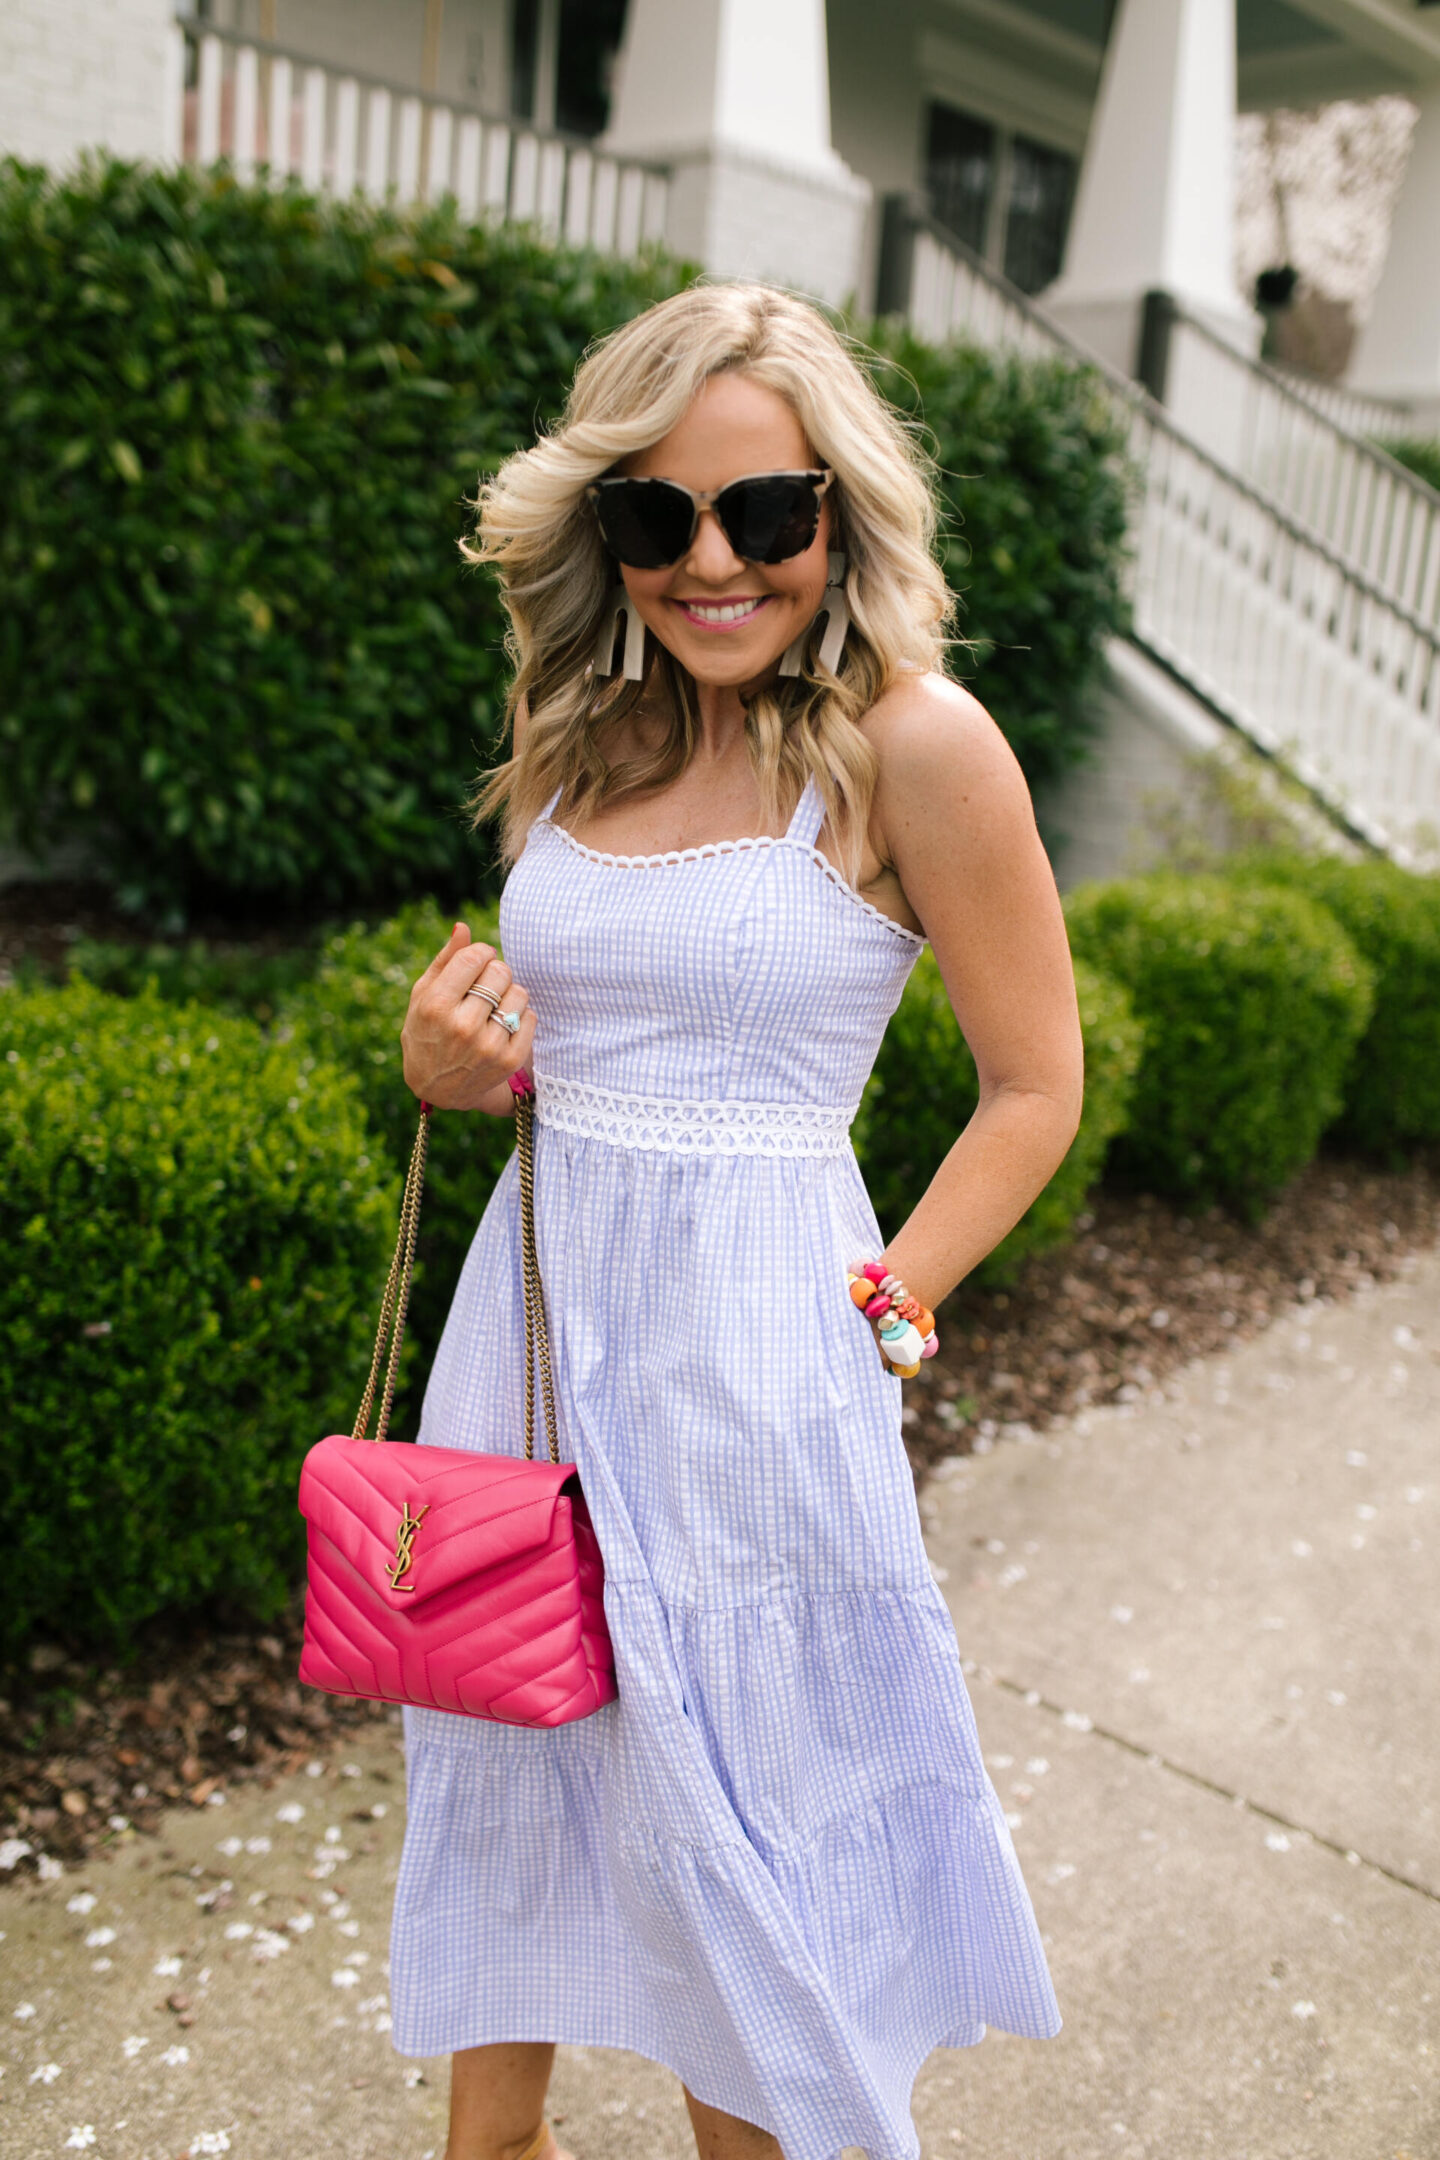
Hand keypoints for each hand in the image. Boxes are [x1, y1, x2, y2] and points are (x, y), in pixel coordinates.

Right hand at [400, 923, 537, 1110]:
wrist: (437, 1087)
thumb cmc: (427, 1031)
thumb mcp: (423, 995)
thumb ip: (445, 960)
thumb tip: (463, 926)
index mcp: (436, 1006)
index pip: (476, 957)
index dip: (481, 953)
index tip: (476, 963)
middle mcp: (462, 1027)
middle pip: (501, 972)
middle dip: (494, 973)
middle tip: (483, 988)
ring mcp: (488, 1046)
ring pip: (519, 992)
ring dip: (508, 994)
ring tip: (491, 1008)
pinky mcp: (509, 1060)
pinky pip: (530, 1017)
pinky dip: (519, 1015)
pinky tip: (501, 1025)